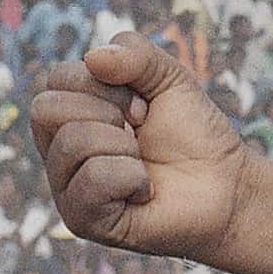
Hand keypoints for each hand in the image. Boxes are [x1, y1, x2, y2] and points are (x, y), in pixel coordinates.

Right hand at [31, 36, 266, 265]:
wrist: (226, 184)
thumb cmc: (192, 134)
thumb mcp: (169, 77)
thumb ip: (134, 52)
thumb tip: (93, 57)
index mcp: (70, 115)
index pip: (57, 79)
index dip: (107, 85)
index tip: (142, 108)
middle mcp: (59, 152)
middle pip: (47, 109)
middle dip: (108, 112)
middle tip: (140, 133)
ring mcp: (67, 189)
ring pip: (72, 143)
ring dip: (124, 147)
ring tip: (143, 164)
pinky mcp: (82, 221)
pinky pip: (92, 181)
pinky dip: (130, 178)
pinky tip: (144, 191)